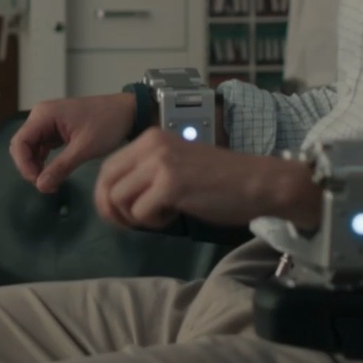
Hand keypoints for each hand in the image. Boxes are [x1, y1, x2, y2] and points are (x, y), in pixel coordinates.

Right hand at [10, 93, 137, 191]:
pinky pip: (42, 147)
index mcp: (44, 115)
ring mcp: (48, 122)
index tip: (38, 182)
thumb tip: (40, 186)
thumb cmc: (107, 124)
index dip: (24, 165)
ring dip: (36, 166)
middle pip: (22, 145)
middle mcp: (41, 116)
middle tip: (46, 185)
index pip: (19, 142)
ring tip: (51, 182)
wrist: (127, 111)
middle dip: (29, 167)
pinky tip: (54, 173)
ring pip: (31, 148)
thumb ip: (60, 167)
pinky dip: (44, 161)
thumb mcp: (84, 148)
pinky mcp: (56, 129)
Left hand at [92, 129, 317, 230]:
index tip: (121, 214)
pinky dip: (153, 222)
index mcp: (150, 138)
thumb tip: (114, 198)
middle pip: (106, 183)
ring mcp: (160, 163)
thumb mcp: (175, 166)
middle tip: (132, 223)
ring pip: (119, 199)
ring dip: (135, 217)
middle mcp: (151, 145)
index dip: (106, 196)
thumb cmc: (219, 180)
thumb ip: (146, 174)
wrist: (256, 182)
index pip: (107, 168)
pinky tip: (173, 215)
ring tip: (160, 215)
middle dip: (112, 210)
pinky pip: (140, 212)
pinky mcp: (171, 184)